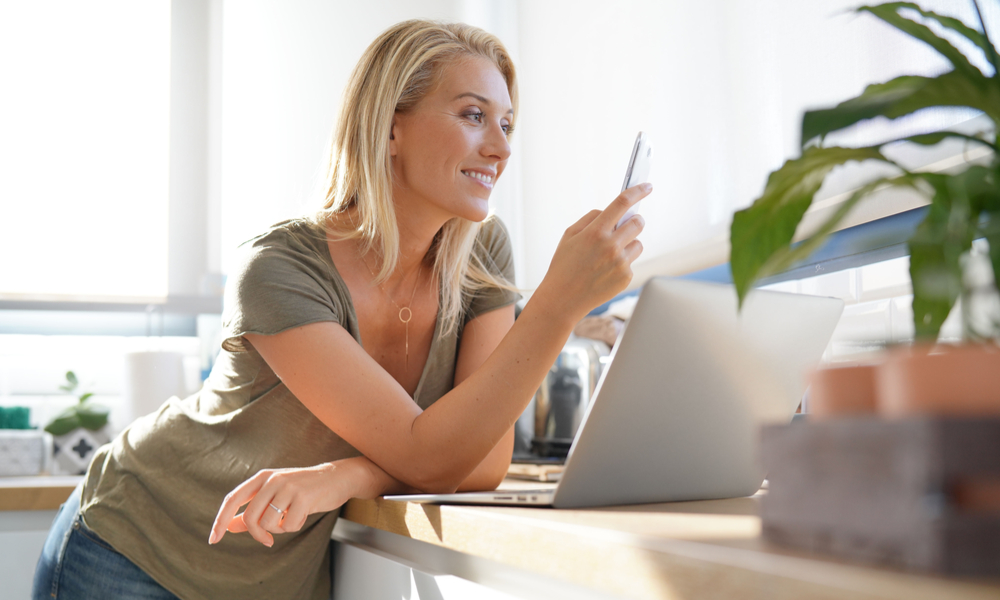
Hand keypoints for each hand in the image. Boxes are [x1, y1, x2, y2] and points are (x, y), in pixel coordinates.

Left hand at [208, 459, 369, 546]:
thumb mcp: (275, 496)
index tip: (213, 539)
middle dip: (257, 535)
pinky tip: (304, 515)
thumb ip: (252, 509)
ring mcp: (288, 487)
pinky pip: (289, 525)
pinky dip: (295, 526)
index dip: (220, 520)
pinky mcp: (304, 497)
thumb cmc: (304, 489)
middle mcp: (272, 479)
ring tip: (291, 518)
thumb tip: (229, 526)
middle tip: (268, 541)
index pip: (232, 499)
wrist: (337, 478)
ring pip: (268, 523)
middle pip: (250, 517)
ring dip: (279, 530)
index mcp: (262, 477)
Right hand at [537, 183, 650, 320]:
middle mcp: (611, 245)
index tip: (647, 186)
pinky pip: (631, 262)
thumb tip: (611, 211)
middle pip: (638, 222)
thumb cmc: (564, 265)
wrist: (562, 299)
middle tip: (626, 225)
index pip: (623, 203)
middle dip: (634, 221)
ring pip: (638, 243)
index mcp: (596, 231)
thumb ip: (591, 218)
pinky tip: (605, 271)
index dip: (638, 191)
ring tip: (609, 255)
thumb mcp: (569, 235)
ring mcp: (620, 263)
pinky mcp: (625, 277)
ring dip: (628, 244)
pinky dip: (622, 263)